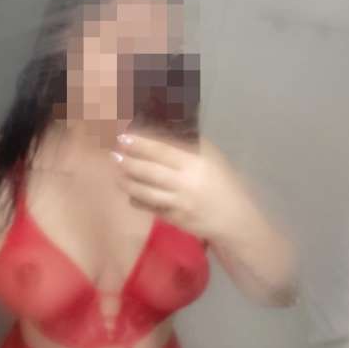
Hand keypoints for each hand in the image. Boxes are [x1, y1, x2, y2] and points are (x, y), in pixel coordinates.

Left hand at [112, 133, 239, 238]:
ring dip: (129, 183)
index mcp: (195, 164)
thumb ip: (189, 144)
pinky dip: (138, 201)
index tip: (123, 137)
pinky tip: (130, 195)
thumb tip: (163, 128)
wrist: (235, 218)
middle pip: (150, 172)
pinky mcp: (175, 219)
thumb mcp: (211, 158)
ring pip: (147, 192)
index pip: (162, 152)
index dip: (141, 144)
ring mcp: (179, 203)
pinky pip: (151, 208)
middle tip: (114, 154)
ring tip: (117, 175)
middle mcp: (185, 183)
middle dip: (129, 163)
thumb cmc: (222, 182)